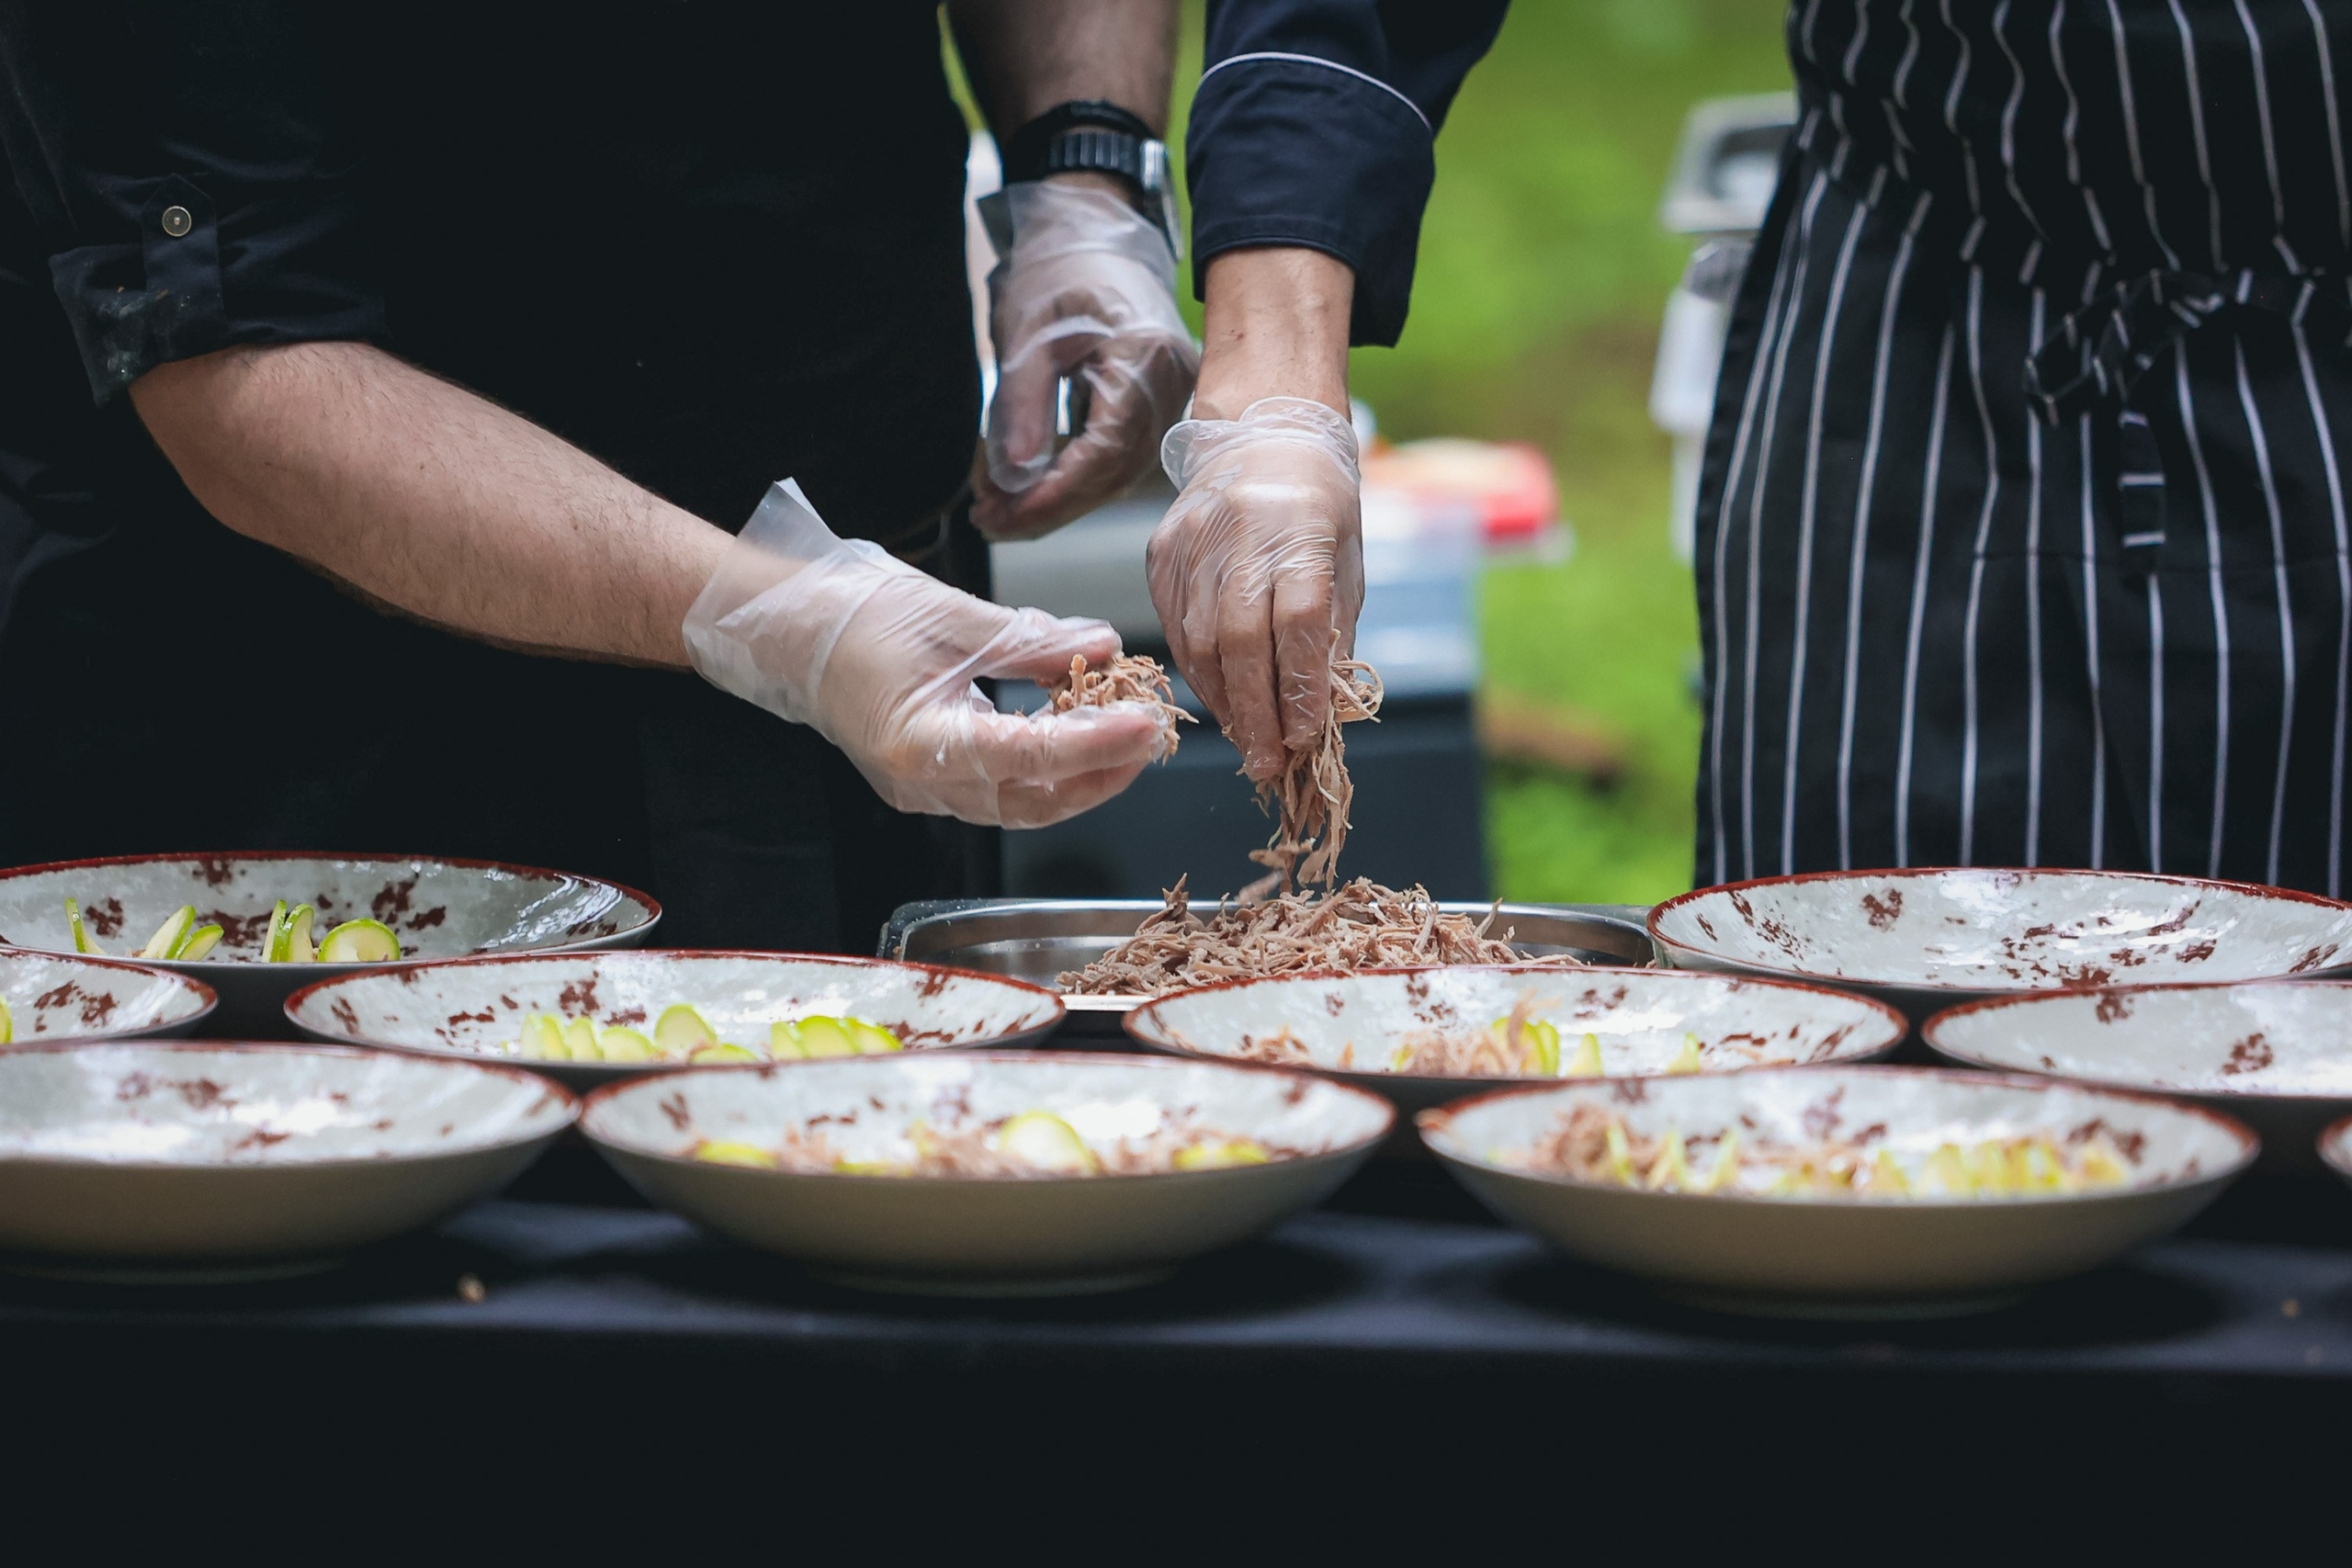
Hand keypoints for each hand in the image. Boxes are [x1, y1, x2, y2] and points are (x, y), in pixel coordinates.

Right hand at [685, 482, 1165, 826]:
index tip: (1147, 723)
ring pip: (1023, 803)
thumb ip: (1033, 640)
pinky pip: (1002, 788)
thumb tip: (1102, 645)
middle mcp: (924, 784)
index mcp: (923, 743)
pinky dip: (1047, 765)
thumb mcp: (953, 616)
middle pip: (1036, 800)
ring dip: (1082, 774)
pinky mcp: (928, 781)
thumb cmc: (851, 617)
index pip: (1032, 757)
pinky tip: (1076, 730)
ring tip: (1126, 733)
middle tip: (1152, 731)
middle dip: (1104, 772)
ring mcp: (924, 790)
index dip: (1098, 744)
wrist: (785, 631)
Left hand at [972, 179, 1198, 541]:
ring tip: (999, 507)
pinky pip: (1119, 456)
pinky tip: (1031, 486)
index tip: (1002, 518)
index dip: (1052, 495)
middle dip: (1048, 506)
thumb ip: (1023, 408)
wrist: (1092, 230)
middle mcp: (1170, 385)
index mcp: (1143, 358)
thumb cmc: (1059, 268)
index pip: (1103, 452)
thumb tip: (1013, 480)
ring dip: (1059, 497)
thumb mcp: (1027, 332)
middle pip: (1113, 474)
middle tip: (989, 522)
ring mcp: (1169, 396)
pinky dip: (1074, 476)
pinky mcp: (1155, 403)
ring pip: (1117, 473)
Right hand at [1146, 397, 1364, 780]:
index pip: (1297, 623)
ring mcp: (1193, 542)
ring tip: (1247, 739)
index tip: (1305, 738)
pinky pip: (1175, 627)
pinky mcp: (1162, 552)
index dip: (1299, 688)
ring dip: (1224, 701)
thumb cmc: (1321, 504)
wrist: (1264, 433)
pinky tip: (1219, 698)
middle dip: (1256, 712)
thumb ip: (1334, 632)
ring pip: (1199, 641)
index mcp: (1300, 530)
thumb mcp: (1347, 560)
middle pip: (1240, 641)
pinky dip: (1198, 671)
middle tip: (1267, 764)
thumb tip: (1322, 711)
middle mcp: (1240, 533)